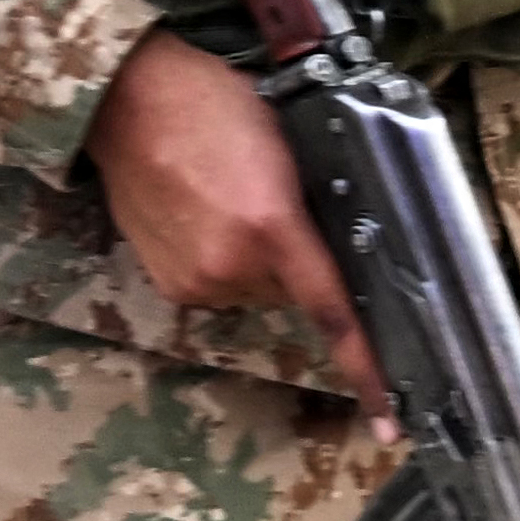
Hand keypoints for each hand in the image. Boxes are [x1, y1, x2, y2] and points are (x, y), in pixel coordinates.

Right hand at [91, 27, 368, 386]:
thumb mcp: (286, 143)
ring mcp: (196, 280)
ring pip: (253, 292)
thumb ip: (311, 204)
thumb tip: (339, 246)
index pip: (332, 312)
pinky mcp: (169, 283)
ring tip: (228, 203)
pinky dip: (221, 263)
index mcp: (273, 228)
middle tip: (273, 205)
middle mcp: (233, 267)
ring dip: (254, 263)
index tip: (391, 419)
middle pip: (291, 293)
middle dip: (293, 262)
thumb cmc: (211, 103)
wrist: (128, 101)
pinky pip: (218, 288)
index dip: (366, 369)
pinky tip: (204, 217)